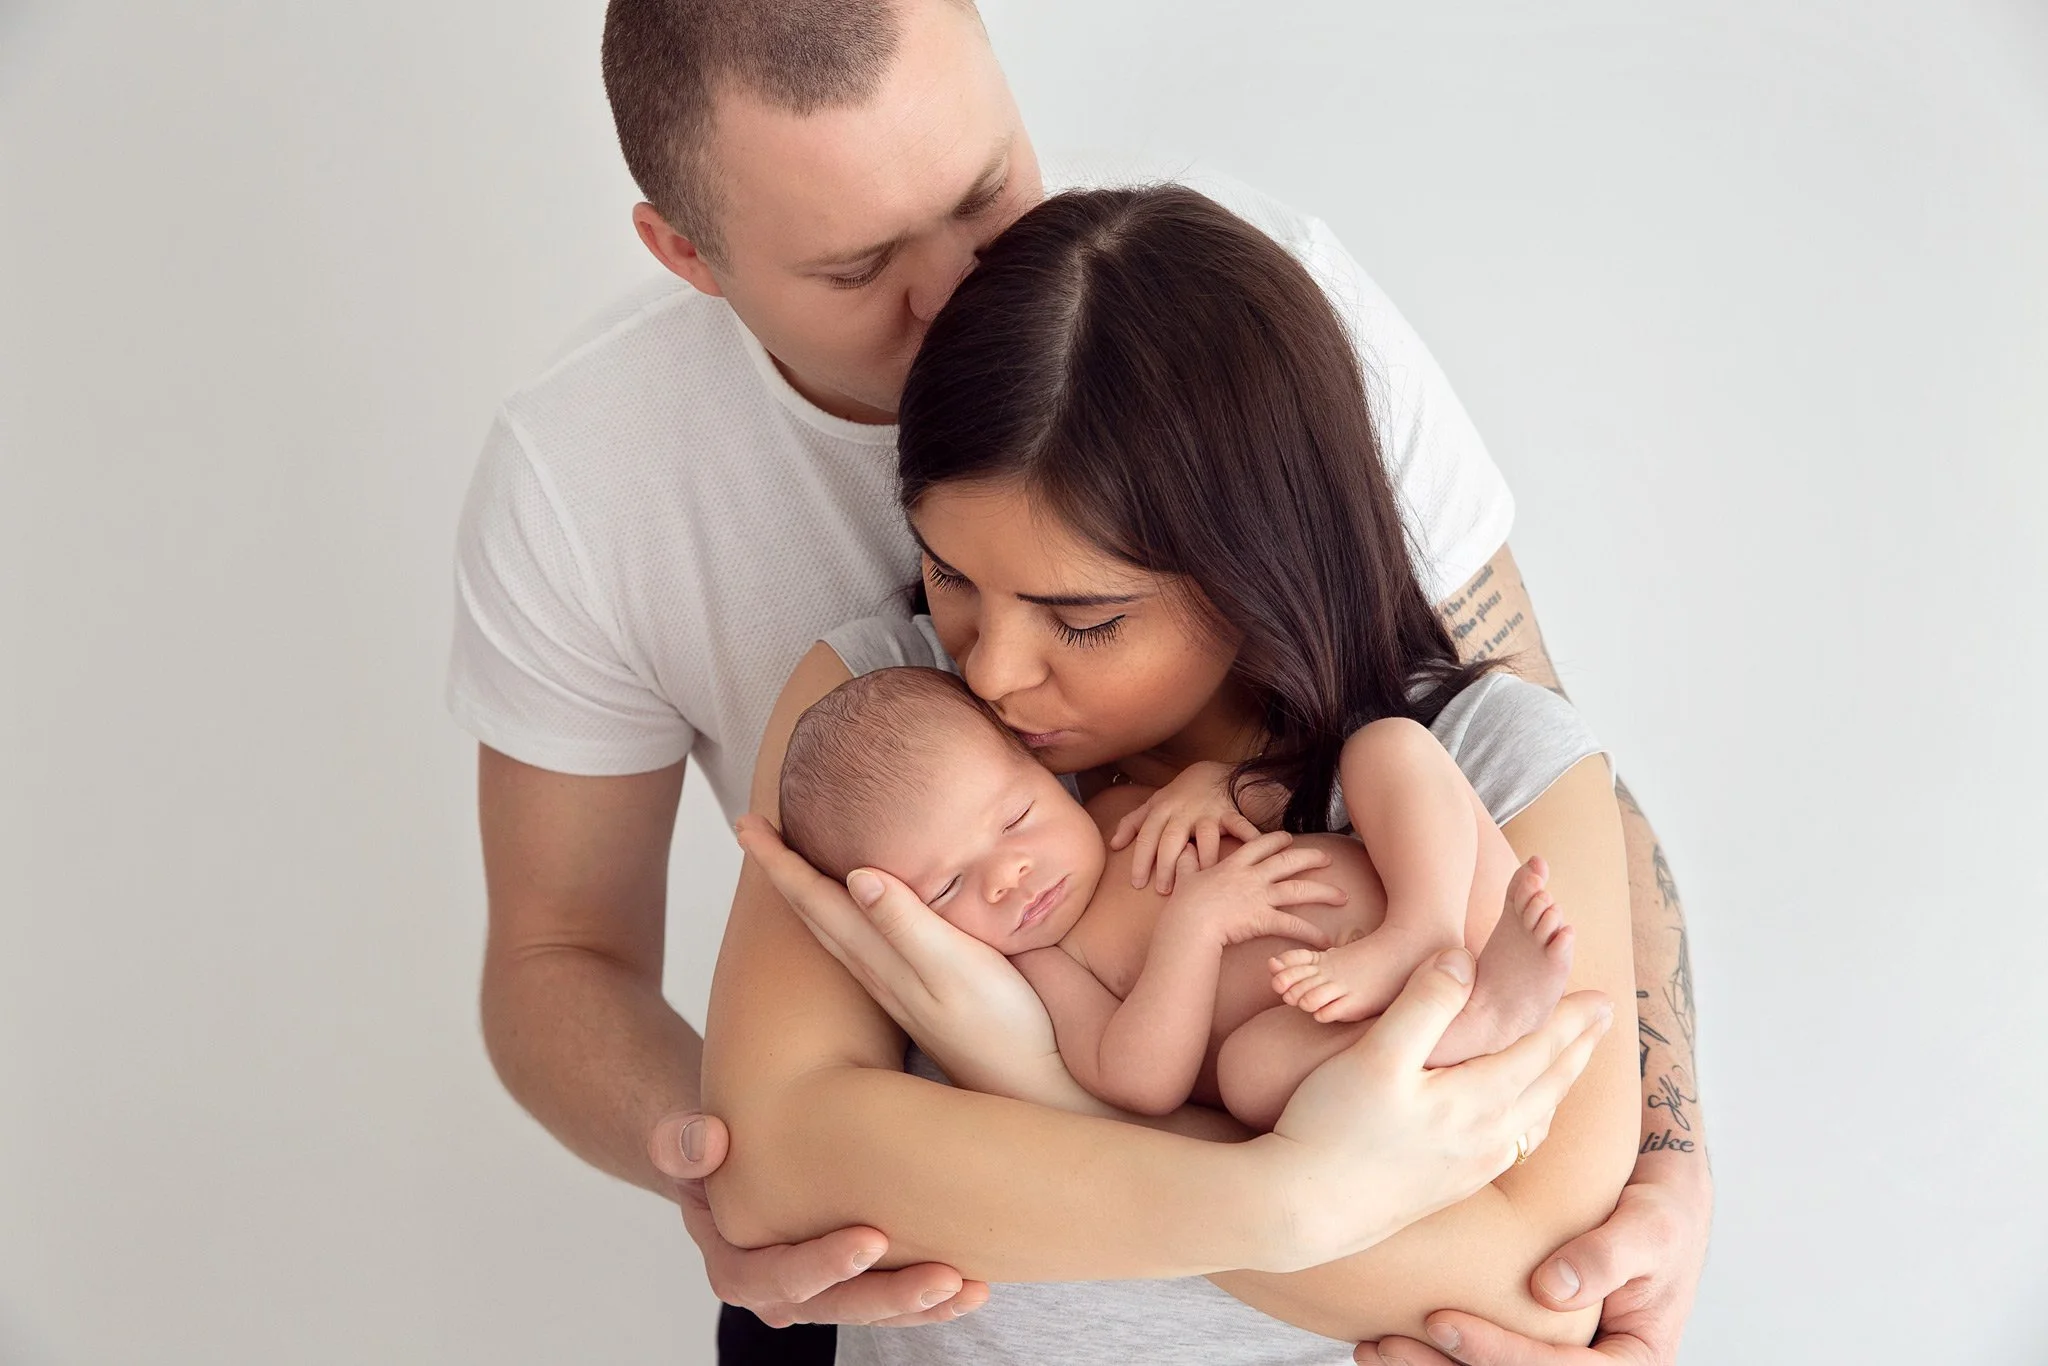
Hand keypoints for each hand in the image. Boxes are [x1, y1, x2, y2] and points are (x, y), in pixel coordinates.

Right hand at [648, 1109, 988, 1326]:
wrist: (742, 1155)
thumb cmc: (717, 1144)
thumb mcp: (688, 1139)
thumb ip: (683, 1142)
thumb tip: (706, 1141)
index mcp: (737, 1266)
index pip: (775, 1278)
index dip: (822, 1265)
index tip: (873, 1236)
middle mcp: (781, 1295)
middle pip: (835, 1307)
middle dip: (890, 1296)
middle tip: (943, 1274)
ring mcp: (823, 1294)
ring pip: (873, 1312)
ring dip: (922, 1305)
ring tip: (970, 1286)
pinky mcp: (858, 1283)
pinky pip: (895, 1301)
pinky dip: (932, 1298)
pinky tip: (976, 1284)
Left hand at [735, 814, 1068, 1102]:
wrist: (1029, 1087)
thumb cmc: (1002, 1026)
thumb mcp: (956, 967)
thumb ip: (907, 923)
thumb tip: (855, 876)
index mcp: (879, 956)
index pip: (812, 898)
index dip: (777, 859)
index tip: (745, 822)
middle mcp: (876, 971)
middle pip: (811, 912)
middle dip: (780, 869)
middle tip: (752, 830)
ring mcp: (895, 987)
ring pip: (832, 930)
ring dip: (806, 892)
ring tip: (790, 862)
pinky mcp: (919, 995)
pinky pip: (860, 943)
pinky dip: (842, 915)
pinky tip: (858, 912)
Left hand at [1109, 759, 1267, 892]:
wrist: (1212, 772)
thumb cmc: (1179, 796)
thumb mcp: (1153, 804)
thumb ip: (1133, 823)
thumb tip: (1113, 844)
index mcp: (1162, 810)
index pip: (1147, 837)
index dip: (1140, 860)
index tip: (1137, 884)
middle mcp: (1183, 812)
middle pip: (1172, 840)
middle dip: (1166, 865)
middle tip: (1164, 891)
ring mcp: (1208, 812)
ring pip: (1205, 836)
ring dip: (1204, 858)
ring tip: (1202, 881)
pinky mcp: (1230, 812)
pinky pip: (1239, 824)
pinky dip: (1248, 836)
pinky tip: (1252, 850)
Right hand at [1163, 832, 1342, 948]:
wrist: (1190, 922)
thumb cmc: (1184, 903)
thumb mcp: (1184, 877)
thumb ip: (1186, 862)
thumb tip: (1182, 849)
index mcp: (1235, 865)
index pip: (1261, 845)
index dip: (1276, 840)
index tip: (1289, 838)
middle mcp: (1253, 877)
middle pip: (1289, 861)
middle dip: (1312, 857)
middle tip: (1329, 858)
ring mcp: (1260, 897)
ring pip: (1300, 889)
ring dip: (1324, 892)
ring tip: (1343, 896)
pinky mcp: (1264, 919)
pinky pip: (1294, 926)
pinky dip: (1312, 933)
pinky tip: (1326, 940)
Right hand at [1247, 950, 1613, 1273]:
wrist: (1303, 1210)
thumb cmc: (1332, 1127)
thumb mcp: (1376, 1054)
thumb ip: (1424, 1003)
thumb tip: (1463, 959)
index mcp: (1475, 1100)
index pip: (1540, 1051)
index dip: (1571, 1021)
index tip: (1601, 998)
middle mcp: (1486, 1139)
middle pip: (1549, 1086)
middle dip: (1578, 1048)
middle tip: (1603, 1020)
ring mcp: (1470, 1168)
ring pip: (1534, 1119)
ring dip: (1559, 1084)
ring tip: (1569, 1063)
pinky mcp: (1450, 1187)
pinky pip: (1513, 1146)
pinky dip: (1531, 1118)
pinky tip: (1518, 1119)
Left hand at [1359, 1154, 1710, 1365]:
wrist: (1653, 1195)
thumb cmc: (1659, 1207)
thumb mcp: (1650, 1226)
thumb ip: (1608, 1255)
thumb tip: (1552, 1290)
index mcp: (1632, 1362)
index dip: (1498, 1356)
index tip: (1442, 1321)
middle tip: (1384, 1346)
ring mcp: (1557, 1358)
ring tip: (1370, 1349)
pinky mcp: (1527, 1343)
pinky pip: (1478, 1361)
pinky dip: (1433, 1355)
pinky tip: (1382, 1339)